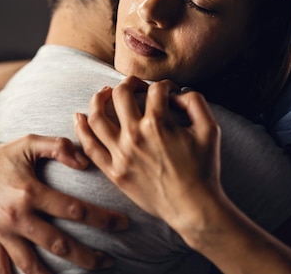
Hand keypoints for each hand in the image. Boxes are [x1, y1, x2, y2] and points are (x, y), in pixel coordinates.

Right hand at [0, 131, 127, 273]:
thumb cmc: (4, 153)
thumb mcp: (31, 142)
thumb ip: (59, 146)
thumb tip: (84, 162)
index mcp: (30, 192)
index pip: (74, 209)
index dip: (102, 219)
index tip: (122, 224)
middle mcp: (17, 216)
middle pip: (58, 244)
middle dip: (87, 257)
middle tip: (110, 260)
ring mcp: (2, 232)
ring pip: (32, 265)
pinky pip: (2, 268)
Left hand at [74, 76, 222, 237]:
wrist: (193, 206)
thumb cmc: (204, 168)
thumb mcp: (210, 129)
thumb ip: (195, 102)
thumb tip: (177, 94)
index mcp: (158, 123)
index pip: (155, 89)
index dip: (165, 85)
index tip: (169, 91)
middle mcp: (135, 135)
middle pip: (121, 95)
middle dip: (129, 83)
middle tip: (135, 85)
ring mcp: (121, 154)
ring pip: (97, 117)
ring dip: (98, 99)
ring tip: (105, 93)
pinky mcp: (114, 171)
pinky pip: (90, 147)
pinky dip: (81, 129)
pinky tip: (80, 117)